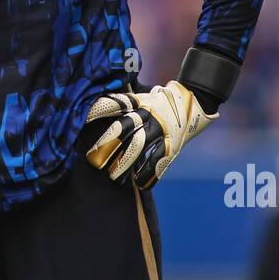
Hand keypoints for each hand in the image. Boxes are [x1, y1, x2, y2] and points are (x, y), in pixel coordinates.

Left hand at [84, 80, 217, 189]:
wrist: (193, 101)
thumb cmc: (159, 101)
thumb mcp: (142, 96)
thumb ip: (125, 103)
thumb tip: (94, 105)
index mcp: (139, 101)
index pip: (117, 103)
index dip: (100, 110)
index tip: (85, 119)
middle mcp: (148, 114)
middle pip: (124, 128)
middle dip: (107, 144)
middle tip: (92, 160)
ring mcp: (160, 129)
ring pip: (139, 146)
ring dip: (124, 164)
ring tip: (112, 178)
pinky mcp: (172, 144)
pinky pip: (158, 160)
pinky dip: (148, 173)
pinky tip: (139, 183)